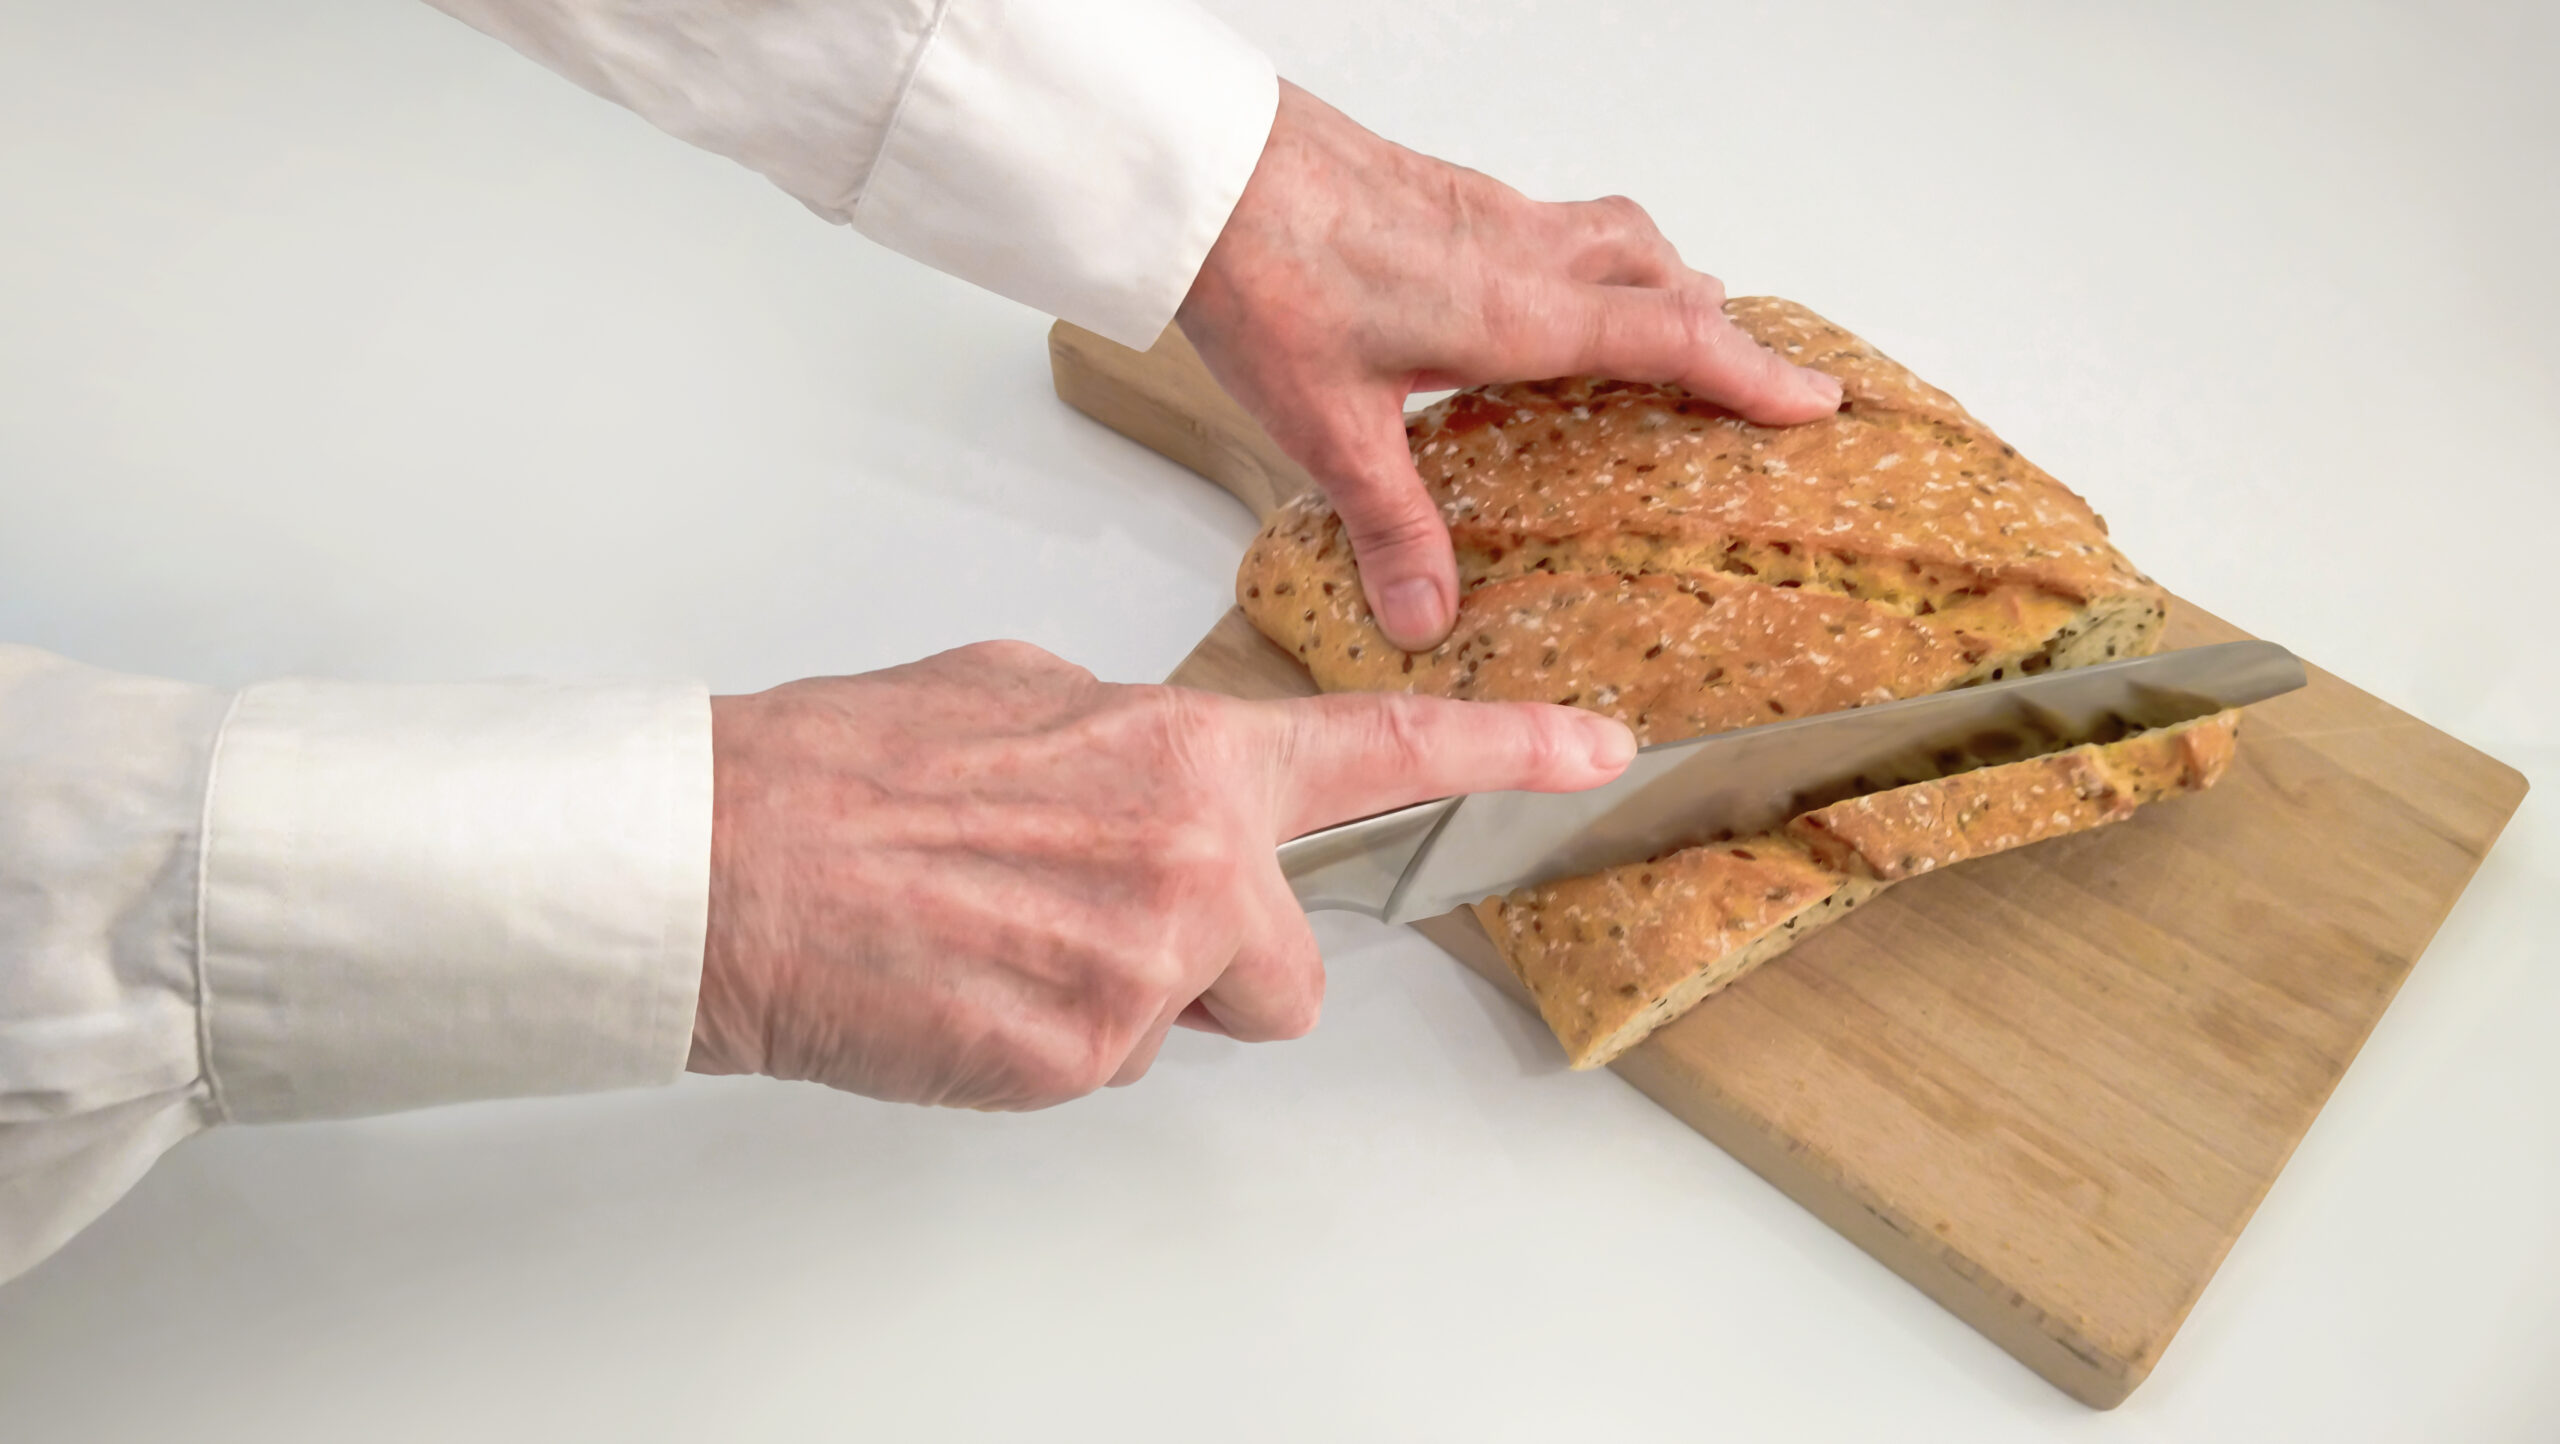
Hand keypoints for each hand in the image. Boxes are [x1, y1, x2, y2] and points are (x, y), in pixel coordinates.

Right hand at [690, 641, 1634, 1110]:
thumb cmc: (846, 772)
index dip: (1507, 750)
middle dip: (1213, 964)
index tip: (1599, 747)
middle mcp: (1192, 861)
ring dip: (1122, 1003)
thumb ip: (1126, 737)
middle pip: (1284, 967)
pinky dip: (1047, 1042)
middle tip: (1088, 923)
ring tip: (1005, 948)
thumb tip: (1149, 768)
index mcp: (1186, 756)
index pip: (1382, 753)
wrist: (726, 860)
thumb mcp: (1014, 693)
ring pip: (1185, 1021)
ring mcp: (1143, 968)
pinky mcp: (1080, 1058)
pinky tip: (970, 990)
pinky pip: (1103, 1066)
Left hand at [1178, 81, 1842, 650]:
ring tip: (1664, 331)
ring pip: (1613, 233)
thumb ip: (1389, 523)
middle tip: (1751, 376)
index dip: (1752, 374)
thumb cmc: (1266, 275)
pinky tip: (1537, 299)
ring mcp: (1487, 211)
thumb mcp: (1330, 427)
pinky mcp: (1445, 191)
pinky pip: (1551, 221)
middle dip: (1719, 326)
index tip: (1814, 403)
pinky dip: (1585, 258)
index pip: (1674, 339)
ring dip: (1657, 279)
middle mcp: (1522, 249)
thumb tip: (1426, 617)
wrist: (1204, 168)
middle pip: (1664, 274)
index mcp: (1519, 309)